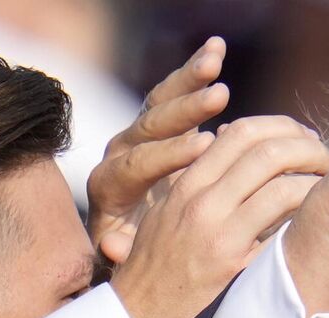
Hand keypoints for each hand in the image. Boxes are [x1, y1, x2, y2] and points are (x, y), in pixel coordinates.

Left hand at [86, 37, 230, 263]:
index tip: (204, 147)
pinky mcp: (161, 122)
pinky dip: (193, 69)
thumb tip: (114, 246)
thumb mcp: (122, 258)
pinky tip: (216, 48)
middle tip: (218, 97)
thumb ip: (120, 252)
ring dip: (188, 80)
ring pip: (160, 101)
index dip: (169, 155)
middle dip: (184, 111)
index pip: (137, 165)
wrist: (130, 234)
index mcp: (110, 186)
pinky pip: (174, 91)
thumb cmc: (133, 253)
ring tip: (215, 62)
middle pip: (148, 125)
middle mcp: (120, 152)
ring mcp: (140, 134)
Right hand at [107, 114, 328, 317]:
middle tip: (326, 160)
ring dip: (317, 183)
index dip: (282, 128)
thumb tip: (228, 138)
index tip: (302, 138)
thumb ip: (197, 176)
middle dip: (309, 148)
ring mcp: (222, 237)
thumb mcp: (166, 210)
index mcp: (187, 184)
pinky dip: (309, 222)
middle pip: (269, 152)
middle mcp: (204, 204)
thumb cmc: (154, 265)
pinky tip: (319, 225)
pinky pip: (285, 235)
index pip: (242, 132)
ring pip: (284, 189)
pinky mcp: (239, 271)